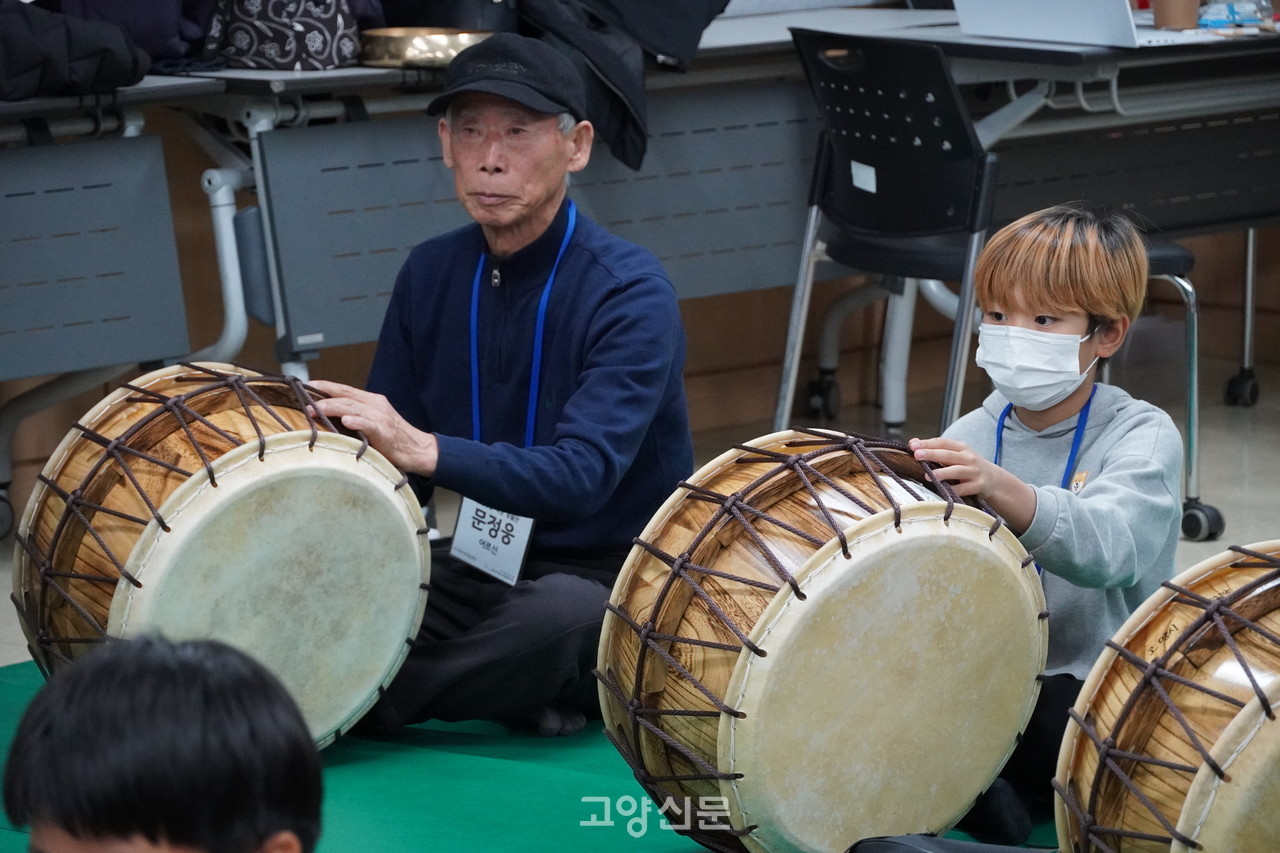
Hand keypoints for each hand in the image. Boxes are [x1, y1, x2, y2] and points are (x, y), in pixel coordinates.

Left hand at [307, 380, 438, 476]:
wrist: (418, 449)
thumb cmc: (393, 439)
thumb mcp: (374, 422)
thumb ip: (356, 417)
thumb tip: (330, 418)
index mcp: (372, 401)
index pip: (345, 390)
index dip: (326, 386)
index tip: (307, 385)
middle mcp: (375, 404)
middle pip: (345, 397)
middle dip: (323, 397)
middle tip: (304, 401)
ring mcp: (380, 417)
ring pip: (352, 407)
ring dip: (332, 408)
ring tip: (315, 410)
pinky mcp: (385, 431)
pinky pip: (369, 424)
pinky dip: (357, 421)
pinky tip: (346, 421)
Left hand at [908, 436, 1035, 532]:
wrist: (993, 479)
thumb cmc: (967, 466)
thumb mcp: (955, 455)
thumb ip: (936, 449)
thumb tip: (913, 443)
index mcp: (961, 448)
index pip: (942, 442)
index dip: (927, 443)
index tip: (912, 445)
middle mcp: (968, 458)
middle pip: (948, 455)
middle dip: (932, 454)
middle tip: (917, 455)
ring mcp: (974, 472)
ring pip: (957, 471)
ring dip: (942, 473)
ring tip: (928, 475)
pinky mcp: (978, 485)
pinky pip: (964, 488)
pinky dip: (954, 490)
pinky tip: (943, 491)